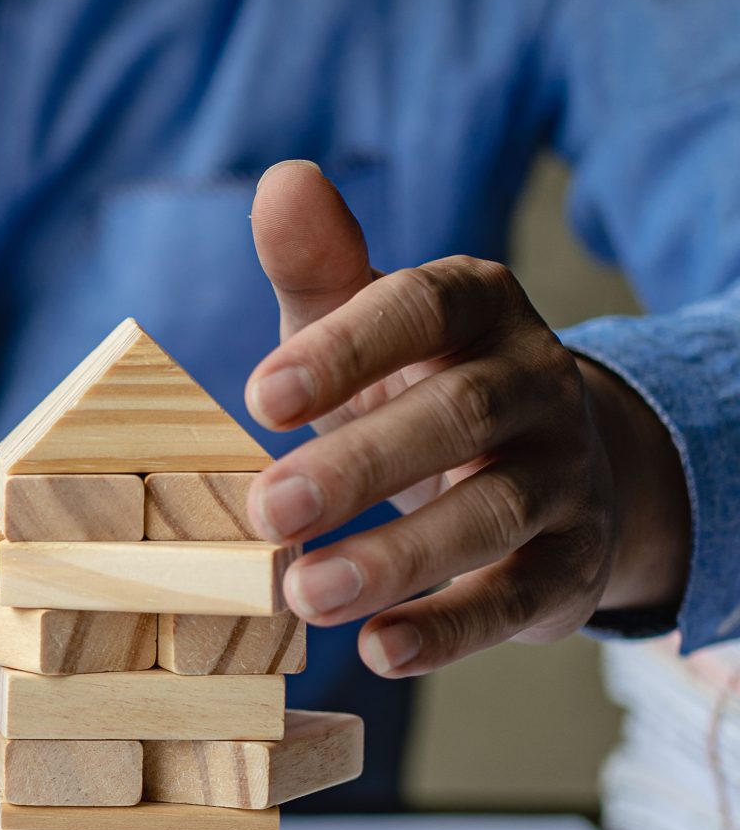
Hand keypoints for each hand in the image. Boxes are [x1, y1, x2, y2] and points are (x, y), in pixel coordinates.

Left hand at [242, 160, 689, 677]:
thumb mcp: (362, 321)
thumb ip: (319, 264)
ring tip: (304, 595)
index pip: (420, 311)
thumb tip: (282, 179)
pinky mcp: (571, 564)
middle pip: (457, 417)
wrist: (545, 462)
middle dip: (359, 466)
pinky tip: (380, 650)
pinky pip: (519, 598)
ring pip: (492, 513)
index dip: (345, 352)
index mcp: (477, 309)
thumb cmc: (413, 382)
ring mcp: (562, 475)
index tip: (259, 397)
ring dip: (396, 558)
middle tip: (264, 510)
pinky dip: (450, 629)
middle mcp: (534, 383)